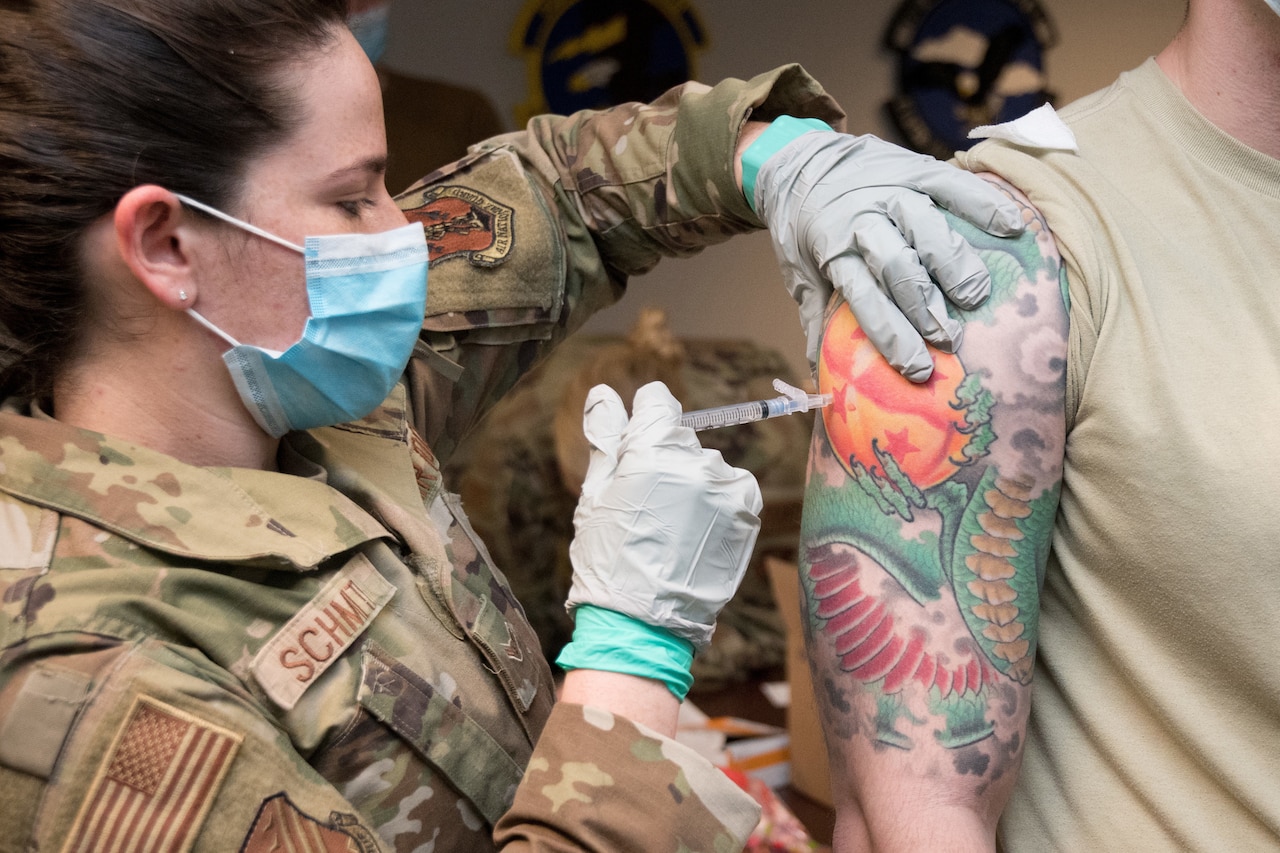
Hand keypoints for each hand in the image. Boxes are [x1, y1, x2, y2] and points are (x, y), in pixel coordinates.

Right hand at [565, 381, 762, 649]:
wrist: (644, 623)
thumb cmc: (609, 558)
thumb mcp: (596, 495)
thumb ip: (605, 437)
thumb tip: (604, 393)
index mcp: (653, 449)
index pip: (658, 401)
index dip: (643, 420)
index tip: (636, 448)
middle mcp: (697, 460)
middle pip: (682, 439)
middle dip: (665, 461)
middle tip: (647, 507)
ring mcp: (726, 487)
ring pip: (707, 468)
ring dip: (693, 487)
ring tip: (672, 531)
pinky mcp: (748, 512)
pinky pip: (732, 491)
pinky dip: (717, 506)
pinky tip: (695, 536)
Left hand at [754, 127, 1024, 380]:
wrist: (799, 161)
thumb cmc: (803, 227)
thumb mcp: (798, 272)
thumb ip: (816, 316)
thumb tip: (822, 373)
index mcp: (833, 250)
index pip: (865, 298)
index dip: (892, 335)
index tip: (916, 368)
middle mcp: (862, 220)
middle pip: (898, 266)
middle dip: (924, 306)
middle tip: (948, 338)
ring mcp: (891, 191)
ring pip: (927, 228)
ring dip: (953, 264)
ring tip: (975, 296)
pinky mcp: (915, 167)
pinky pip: (953, 184)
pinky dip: (983, 204)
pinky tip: (1009, 228)